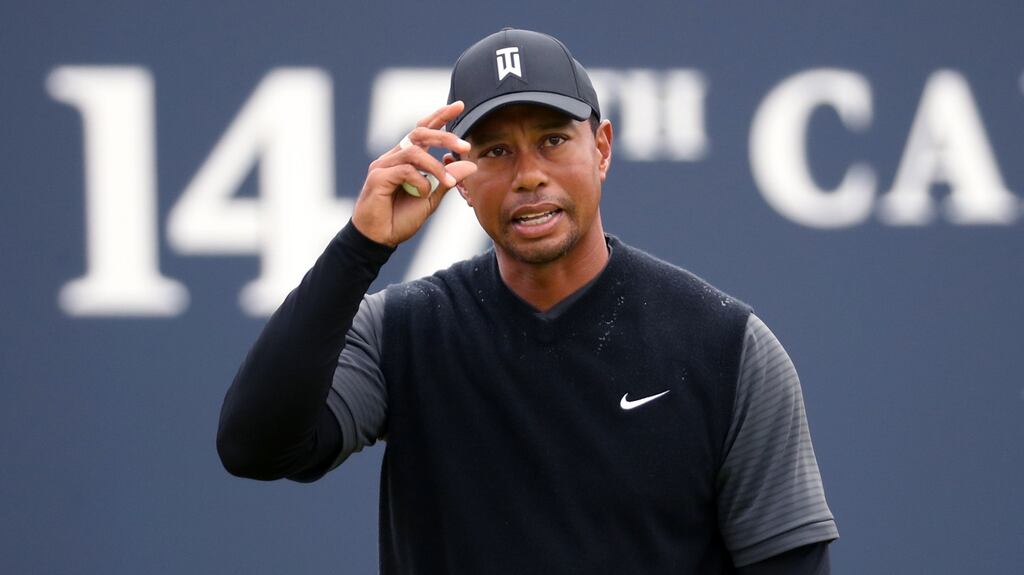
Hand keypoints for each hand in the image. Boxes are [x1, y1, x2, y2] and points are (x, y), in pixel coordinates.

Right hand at [352, 101, 476, 246]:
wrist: (379, 239)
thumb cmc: (400, 218)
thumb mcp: (432, 198)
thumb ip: (448, 180)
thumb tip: (471, 164)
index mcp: (406, 159)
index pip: (423, 130)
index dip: (440, 116)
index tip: (460, 106)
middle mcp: (393, 157)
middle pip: (419, 133)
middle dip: (444, 135)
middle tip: (465, 146)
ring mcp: (383, 165)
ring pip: (414, 151)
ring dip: (436, 167)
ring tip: (447, 182)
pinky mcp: (377, 177)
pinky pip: (405, 170)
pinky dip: (420, 182)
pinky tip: (422, 195)